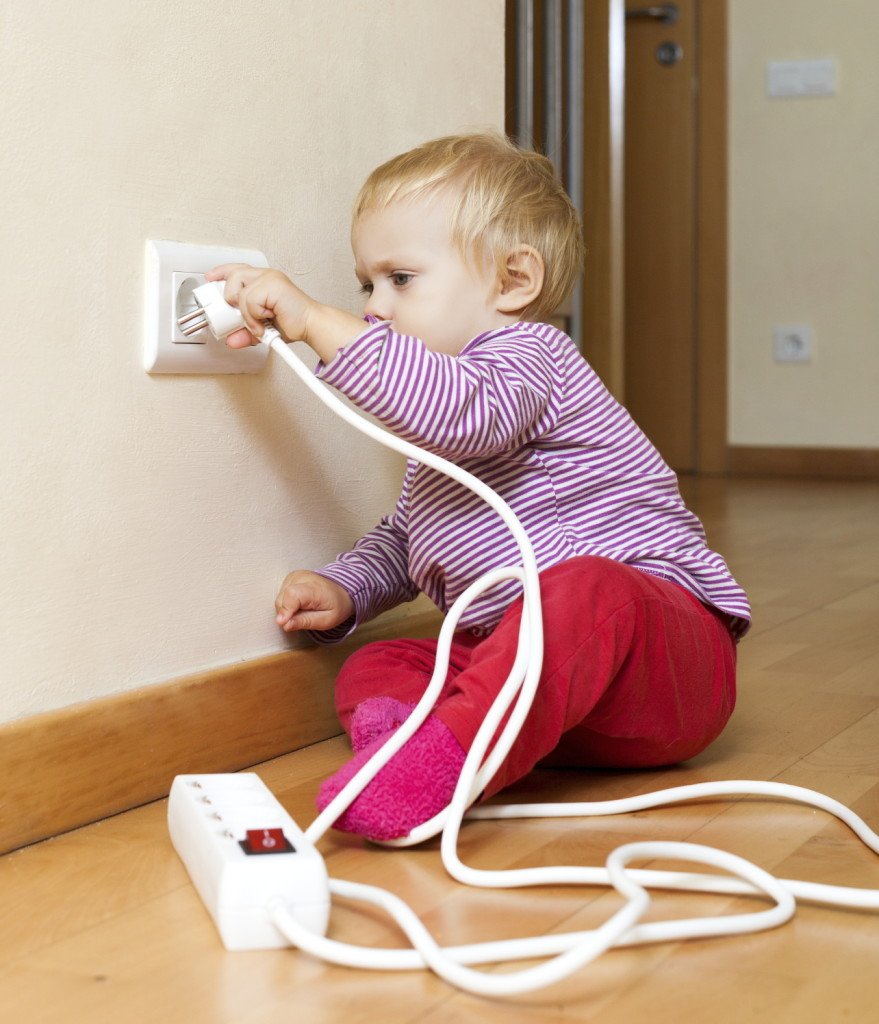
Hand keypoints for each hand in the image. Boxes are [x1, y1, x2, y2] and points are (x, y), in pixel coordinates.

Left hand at [205, 263, 366, 363]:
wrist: (311, 326)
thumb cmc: (293, 323)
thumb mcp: (262, 329)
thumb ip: (245, 332)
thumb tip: (231, 340)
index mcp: (263, 280)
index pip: (236, 269)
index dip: (221, 273)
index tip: (210, 279)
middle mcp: (265, 275)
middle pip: (232, 276)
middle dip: (229, 299)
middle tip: (239, 316)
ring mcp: (270, 278)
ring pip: (239, 292)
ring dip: (246, 314)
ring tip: (259, 323)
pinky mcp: (273, 285)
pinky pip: (249, 301)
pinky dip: (254, 317)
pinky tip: (266, 322)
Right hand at [275, 570, 354, 632]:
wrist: (341, 592)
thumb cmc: (335, 607)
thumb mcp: (326, 621)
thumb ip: (305, 622)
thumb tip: (284, 624)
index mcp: (314, 587)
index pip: (292, 595)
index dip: (285, 610)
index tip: (283, 623)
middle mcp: (302, 577)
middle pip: (282, 599)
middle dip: (287, 614)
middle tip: (304, 617)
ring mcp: (295, 576)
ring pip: (279, 599)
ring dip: (287, 609)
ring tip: (304, 609)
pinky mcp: (290, 577)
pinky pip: (281, 595)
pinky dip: (287, 604)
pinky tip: (300, 604)